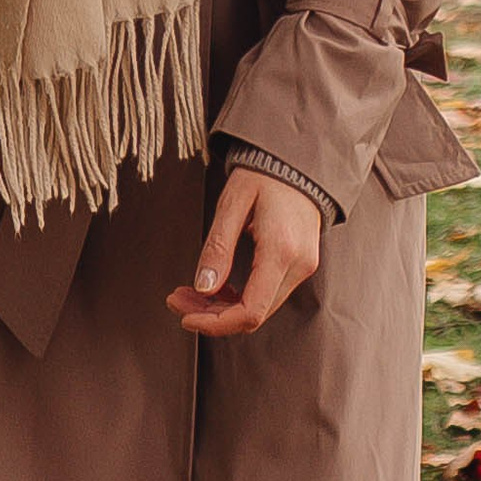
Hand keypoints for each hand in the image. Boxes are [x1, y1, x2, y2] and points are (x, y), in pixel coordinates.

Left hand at [166, 164, 322, 338]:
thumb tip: (202, 288)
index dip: (215, 323)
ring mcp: (303, 266)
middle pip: (253, 314)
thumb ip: (218, 246)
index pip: (250, 311)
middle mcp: (298, 265)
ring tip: (190, 293)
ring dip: (223, 307)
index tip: (185, 317)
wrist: (297, 157)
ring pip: (260, 308)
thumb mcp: (232, 202)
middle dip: (211, 315)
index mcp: (281, 250)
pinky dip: (240, 297)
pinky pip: (268, 294)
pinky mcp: (300, 264)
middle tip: (177, 300)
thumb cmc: (263, 172)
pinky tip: (218, 287)